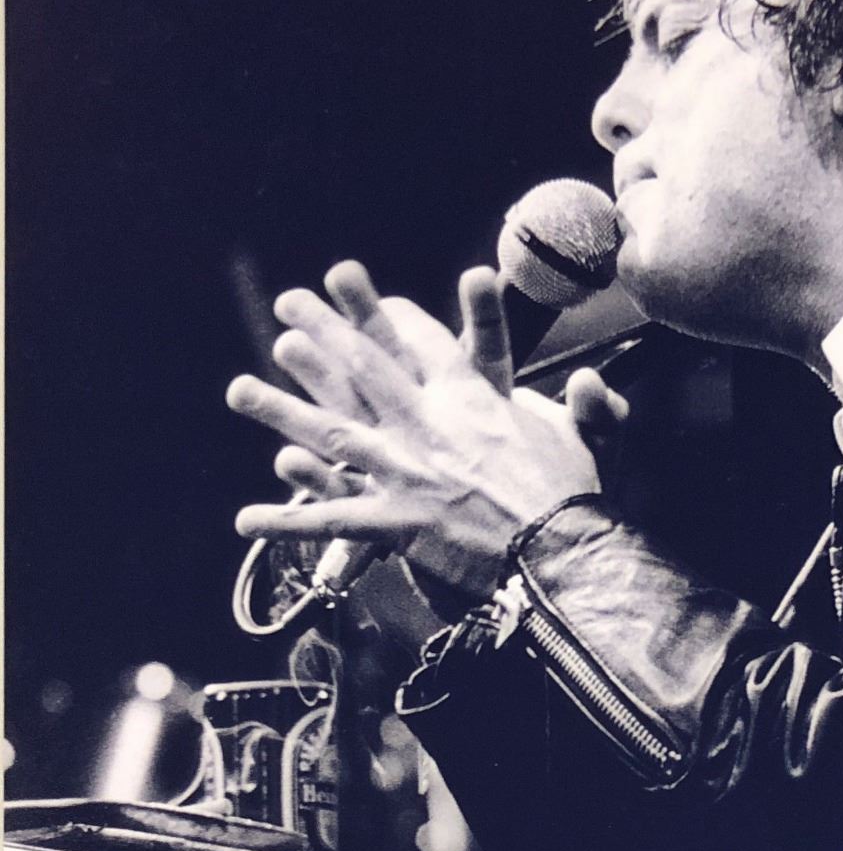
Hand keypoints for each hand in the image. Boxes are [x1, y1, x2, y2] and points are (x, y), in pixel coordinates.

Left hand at [227, 261, 600, 601]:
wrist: (556, 554)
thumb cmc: (573, 500)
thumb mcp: (589, 441)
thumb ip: (590, 407)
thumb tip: (594, 384)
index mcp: (473, 400)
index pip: (426, 344)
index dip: (391, 317)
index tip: (368, 296)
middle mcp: (428, 425)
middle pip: (364, 369)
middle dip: (322, 334)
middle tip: (287, 305)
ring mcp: (405, 472)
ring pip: (331, 433)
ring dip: (282, 411)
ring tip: (240, 390)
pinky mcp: (394, 521)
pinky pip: (331, 521)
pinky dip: (288, 521)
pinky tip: (247, 518)